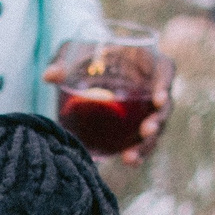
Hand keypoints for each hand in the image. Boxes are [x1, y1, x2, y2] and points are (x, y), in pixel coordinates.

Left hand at [42, 51, 174, 163]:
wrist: (86, 72)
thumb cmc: (87, 55)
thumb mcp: (73, 53)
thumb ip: (63, 60)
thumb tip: (49, 76)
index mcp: (146, 62)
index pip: (165, 70)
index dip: (165, 83)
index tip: (158, 97)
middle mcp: (151, 87)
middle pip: (164, 105)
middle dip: (158, 120)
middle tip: (147, 130)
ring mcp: (146, 109)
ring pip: (156, 128)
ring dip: (147, 144)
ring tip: (131, 156)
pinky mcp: (137, 127)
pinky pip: (141, 141)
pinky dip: (137, 152)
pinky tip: (128, 161)